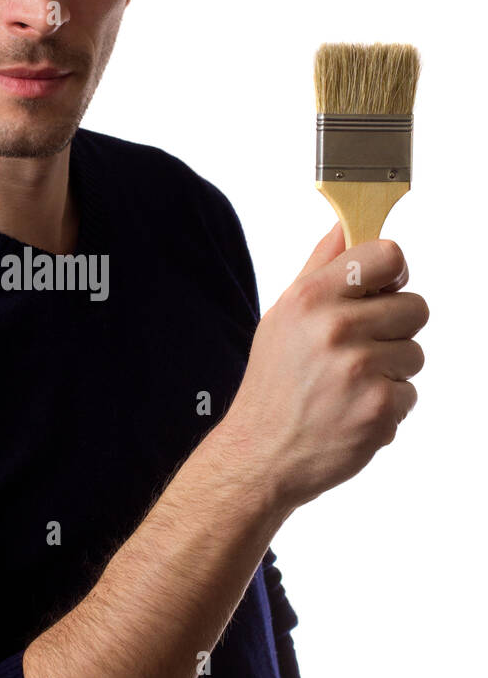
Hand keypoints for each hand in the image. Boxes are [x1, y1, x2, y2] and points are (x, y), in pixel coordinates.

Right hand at [221, 222, 428, 513]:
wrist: (262, 453)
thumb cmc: (274, 383)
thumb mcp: (283, 315)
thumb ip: (320, 267)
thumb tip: (345, 224)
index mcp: (311, 298)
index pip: (388, 256)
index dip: (393, 273)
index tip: (383, 290)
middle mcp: (336, 328)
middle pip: (416, 306)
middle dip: (395, 328)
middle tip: (360, 349)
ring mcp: (361, 369)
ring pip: (416, 352)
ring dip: (392, 369)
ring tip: (352, 384)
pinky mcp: (380, 407)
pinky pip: (411, 392)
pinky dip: (388, 405)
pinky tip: (354, 410)